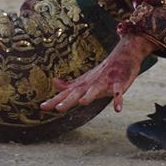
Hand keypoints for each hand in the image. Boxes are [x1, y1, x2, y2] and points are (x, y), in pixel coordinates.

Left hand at [40, 34, 154, 113]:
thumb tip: (53, 82)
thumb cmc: (102, 71)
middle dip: (68, 101)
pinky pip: (118, 92)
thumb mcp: (84, 79)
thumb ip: (69, 84)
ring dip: (90, 96)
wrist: (123, 56)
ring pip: (96, 90)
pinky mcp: (119, 82)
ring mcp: (105, 82)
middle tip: (58, 109)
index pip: (66, 94)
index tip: (42, 107)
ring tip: (82, 103)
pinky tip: (117, 109)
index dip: (55, 100)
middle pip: (78, 93)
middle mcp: (91, 84)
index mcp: (83, 85)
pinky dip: (118, 100)